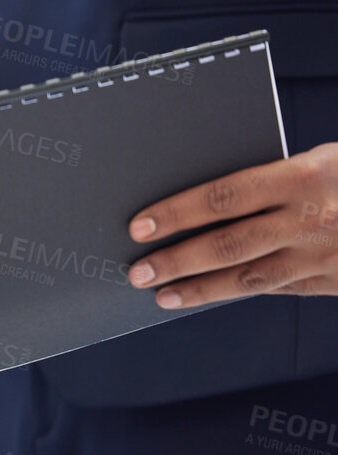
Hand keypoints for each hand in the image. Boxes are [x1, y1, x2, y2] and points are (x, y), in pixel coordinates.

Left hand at [126, 142, 337, 306]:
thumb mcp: (328, 160)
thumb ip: (277, 178)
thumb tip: (212, 200)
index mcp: (308, 176)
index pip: (225, 195)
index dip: (177, 212)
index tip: (141, 225)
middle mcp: (314, 219)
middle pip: (228, 243)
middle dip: (176, 259)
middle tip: (138, 270)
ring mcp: (326, 256)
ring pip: (249, 278)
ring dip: (200, 288)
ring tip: (163, 293)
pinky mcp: (337, 282)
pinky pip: (279, 288)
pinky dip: (242, 291)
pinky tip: (214, 294)